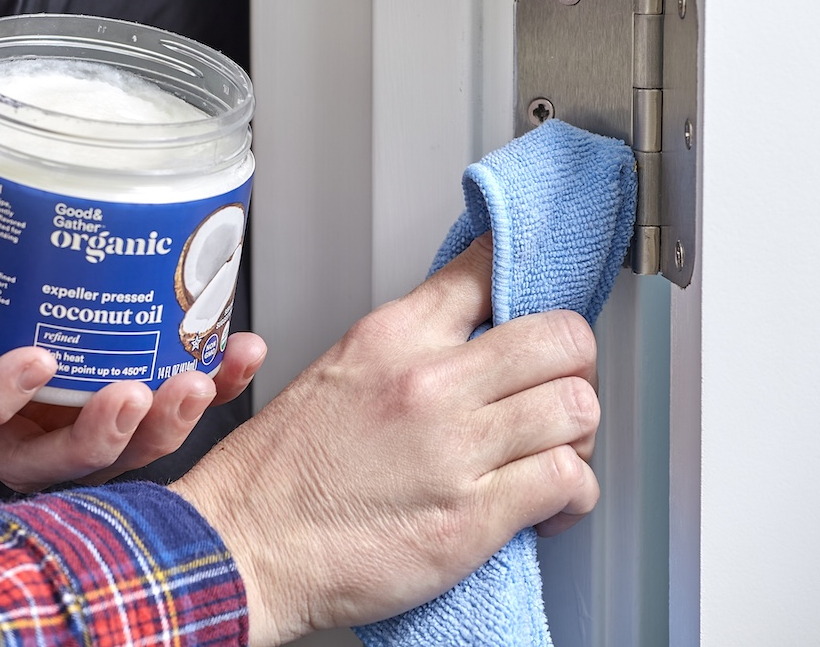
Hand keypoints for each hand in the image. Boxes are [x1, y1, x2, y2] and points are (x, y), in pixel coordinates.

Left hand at [0, 143, 264, 490]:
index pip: (145, 397)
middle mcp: (19, 394)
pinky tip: (37, 362)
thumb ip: (95, 191)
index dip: (206, 390)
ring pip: (34, 459)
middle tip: (195, 384)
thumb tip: (171, 157)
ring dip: (96, 437)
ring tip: (136, 393)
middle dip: (162, 429)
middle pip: (102, 446)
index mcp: (64, 360)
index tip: (246, 350)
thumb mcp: (34, 191)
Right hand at [171, 233, 599, 645]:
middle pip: (561, 339)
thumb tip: (464, 346)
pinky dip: (574, 494)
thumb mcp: (334, 374)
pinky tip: (550, 503)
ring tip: (554, 453)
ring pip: (576, 407)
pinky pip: (567, 480)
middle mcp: (428, 381)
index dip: (528, 288)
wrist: (242, 547)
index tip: (535, 309)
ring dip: (577, 435)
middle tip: (557, 391)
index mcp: (391, 336)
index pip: (488, 273)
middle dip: (574, 368)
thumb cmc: (275, 474)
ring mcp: (454, 447)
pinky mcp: (472, 515)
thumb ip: (403, 352)